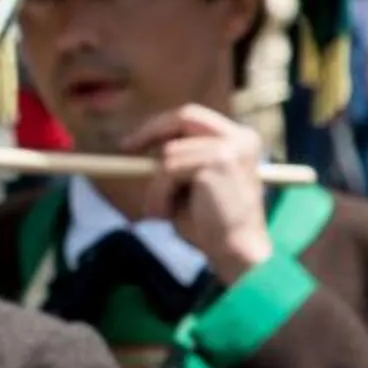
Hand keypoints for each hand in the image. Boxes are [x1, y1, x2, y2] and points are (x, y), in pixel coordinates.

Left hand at [124, 105, 273, 281]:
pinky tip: (166, 214)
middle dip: (150, 130)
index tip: (134, 142)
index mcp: (240, 140)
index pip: (193, 117)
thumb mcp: (190, 185)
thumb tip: (137, 146)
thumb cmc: (209, 223)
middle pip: (185, 115)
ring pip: (169, 154)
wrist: (235, 251)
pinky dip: (157, 194)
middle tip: (125, 149)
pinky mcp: (218, 162)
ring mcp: (231, 148)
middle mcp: (241, 138)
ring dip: (155, 186)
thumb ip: (176, 162)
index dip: (160, 125)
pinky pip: (167, 171)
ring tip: (161, 211)